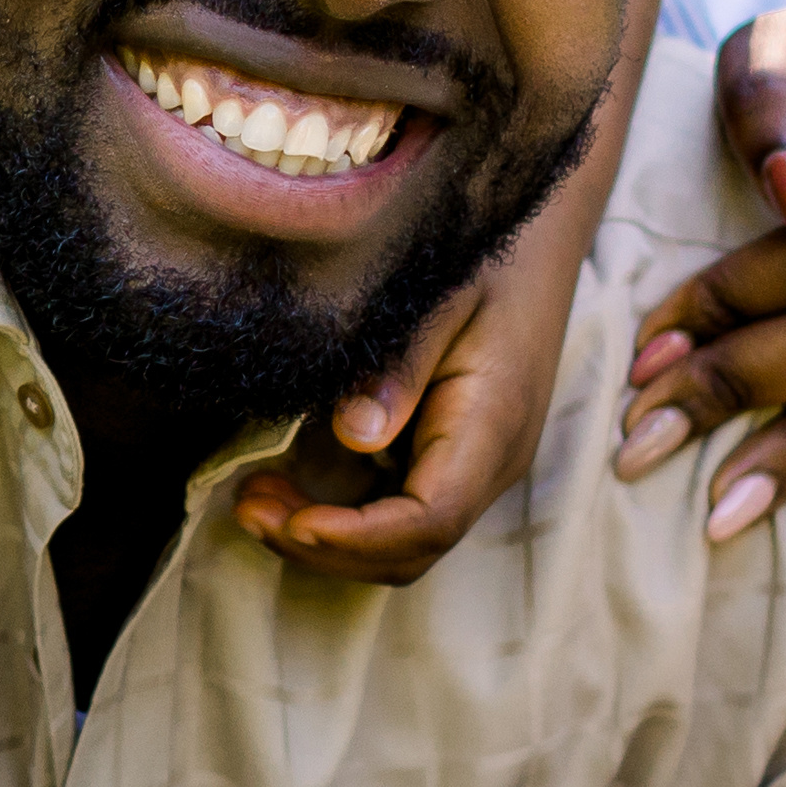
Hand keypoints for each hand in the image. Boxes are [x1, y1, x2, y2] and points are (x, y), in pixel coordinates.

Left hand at [240, 213, 558, 585]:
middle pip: (413, 550)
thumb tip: (355, 437)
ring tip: (253, 503)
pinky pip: (399, 515)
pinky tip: (285, 487)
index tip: (290, 519)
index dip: (358, 535)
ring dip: (327, 540)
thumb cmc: (487, 254)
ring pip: (404, 545)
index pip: (432, 518)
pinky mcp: (452, 459)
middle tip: (249, 508)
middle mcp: (493, 462)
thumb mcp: (441, 291)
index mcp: (495, 423)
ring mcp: (476, 467)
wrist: (536, 237)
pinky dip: (341, 518)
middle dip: (328, 548)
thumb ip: (400, 363)